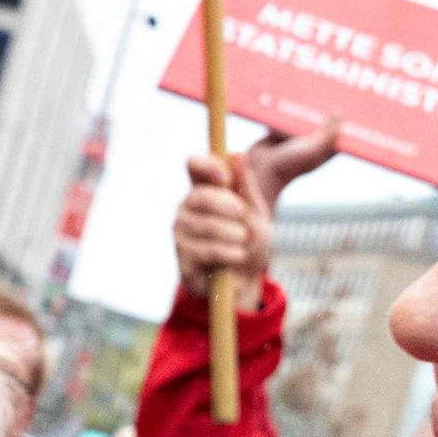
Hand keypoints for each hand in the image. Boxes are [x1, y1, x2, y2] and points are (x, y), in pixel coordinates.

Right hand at [170, 129, 337, 311]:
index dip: (207, 165)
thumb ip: (245, 185)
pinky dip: (228, 252)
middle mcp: (187, 209)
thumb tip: (236, 155)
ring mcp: (182, 234)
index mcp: (204, 190)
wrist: (246, 281)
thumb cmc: (248, 242)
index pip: (194, 165)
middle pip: (199, 195)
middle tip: (244, 217)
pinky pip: (206, 249)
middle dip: (228, 206)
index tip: (226, 178)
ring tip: (243, 241)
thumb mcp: (255, 211)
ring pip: (205, 224)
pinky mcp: (183, 258)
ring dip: (232, 233)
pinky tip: (237, 256)